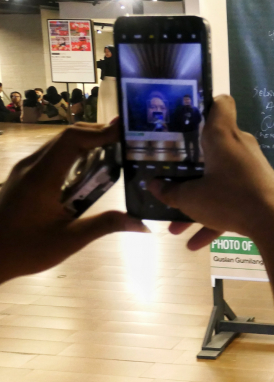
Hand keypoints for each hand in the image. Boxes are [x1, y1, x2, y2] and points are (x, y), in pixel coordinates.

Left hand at [0, 122, 148, 283]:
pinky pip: (52, 155)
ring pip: (58, 143)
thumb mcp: (68, 241)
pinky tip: (89, 168)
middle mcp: (31, 166)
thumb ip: (105, 225)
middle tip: (126, 141)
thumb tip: (141, 224)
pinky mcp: (24, 177)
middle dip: (97, 133)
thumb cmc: (24, 250)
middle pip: (67, 136)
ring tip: (114, 151)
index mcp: (42, 178)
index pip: (72, 140)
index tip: (125, 133)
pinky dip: (74, 153)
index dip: (99, 132)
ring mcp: (25, 170)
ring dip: (86, 142)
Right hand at [150, 95, 273, 249]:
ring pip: (217, 179)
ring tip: (175, 227)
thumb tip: (154, 186)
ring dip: (196, 201)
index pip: (220, 103)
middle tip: (168, 172)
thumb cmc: (229, 198)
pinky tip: (194, 245)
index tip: (186, 115)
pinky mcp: (258, 188)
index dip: (204, 103)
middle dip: (188, 163)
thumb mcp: (191, 198)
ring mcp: (251, 167)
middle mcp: (238, 146)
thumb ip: (170, 192)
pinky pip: (231, 199)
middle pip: (211, 146)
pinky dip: (214, 219)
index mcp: (222, 136)